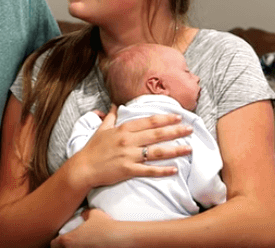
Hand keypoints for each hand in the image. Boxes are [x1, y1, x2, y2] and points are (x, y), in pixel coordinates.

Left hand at [51, 209, 115, 247]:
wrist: (120, 238)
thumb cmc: (105, 226)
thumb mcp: (93, 214)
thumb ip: (85, 214)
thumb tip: (84, 213)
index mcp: (68, 240)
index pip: (53, 244)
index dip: (56, 242)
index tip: (61, 240)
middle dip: (65, 247)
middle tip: (71, 243)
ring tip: (81, 245)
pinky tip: (91, 246)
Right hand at [69, 105, 192, 189]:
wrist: (84, 167)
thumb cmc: (93, 148)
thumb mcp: (101, 129)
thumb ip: (110, 116)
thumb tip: (114, 104)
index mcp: (123, 129)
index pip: (148, 121)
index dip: (164, 118)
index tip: (178, 116)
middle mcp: (127, 140)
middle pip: (156, 134)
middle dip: (175, 131)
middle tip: (190, 129)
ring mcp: (128, 155)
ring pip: (156, 151)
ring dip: (174, 150)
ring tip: (189, 148)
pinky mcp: (128, 170)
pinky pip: (149, 170)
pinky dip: (162, 170)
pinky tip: (175, 169)